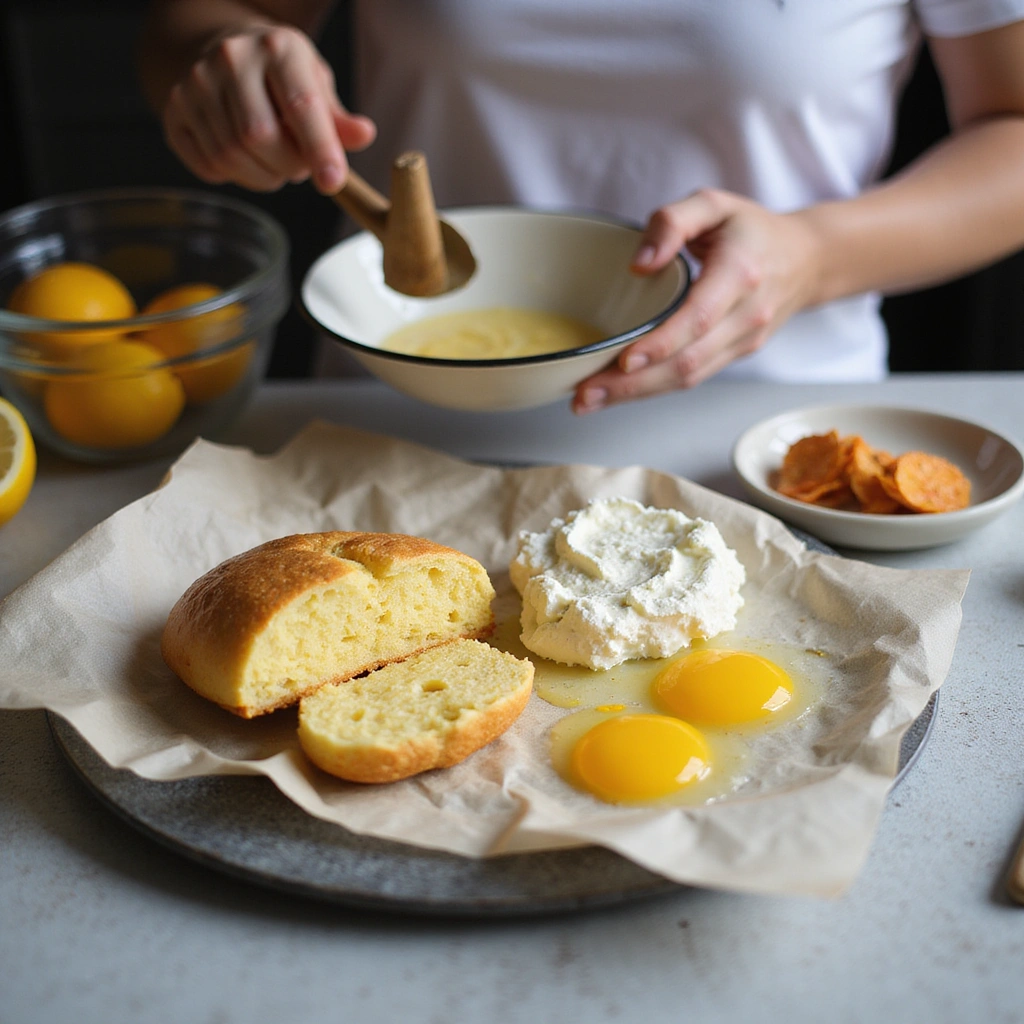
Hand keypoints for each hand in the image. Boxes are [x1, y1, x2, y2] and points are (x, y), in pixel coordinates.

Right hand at [162, 25, 375, 193]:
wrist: (222, 50)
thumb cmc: (280, 76)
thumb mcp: (316, 86)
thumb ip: (339, 119)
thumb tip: (363, 135)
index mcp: (277, 48)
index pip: (300, 106)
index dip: (319, 150)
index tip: (332, 182)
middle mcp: (231, 58)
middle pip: (259, 137)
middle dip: (287, 166)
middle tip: (298, 165)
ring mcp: (195, 81)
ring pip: (230, 156)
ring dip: (262, 176)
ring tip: (273, 162)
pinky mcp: (173, 108)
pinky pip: (206, 164)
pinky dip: (232, 176)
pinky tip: (244, 160)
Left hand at [572, 189, 822, 413]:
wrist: (806, 260)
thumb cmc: (752, 230)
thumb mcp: (714, 204)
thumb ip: (673, 222)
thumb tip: (639, 263)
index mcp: (740, 273)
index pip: (699, 318)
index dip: (661, 343)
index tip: (623, 359)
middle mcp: (745, 314)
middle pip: (688, 361)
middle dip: (633, 384)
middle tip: (585, 395)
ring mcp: (742, 341)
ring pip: (689, 378)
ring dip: (637, 394)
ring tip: (591, 400)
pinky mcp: (735, 356)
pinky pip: (693, 378)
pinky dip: (654, 389)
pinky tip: (620, 391)